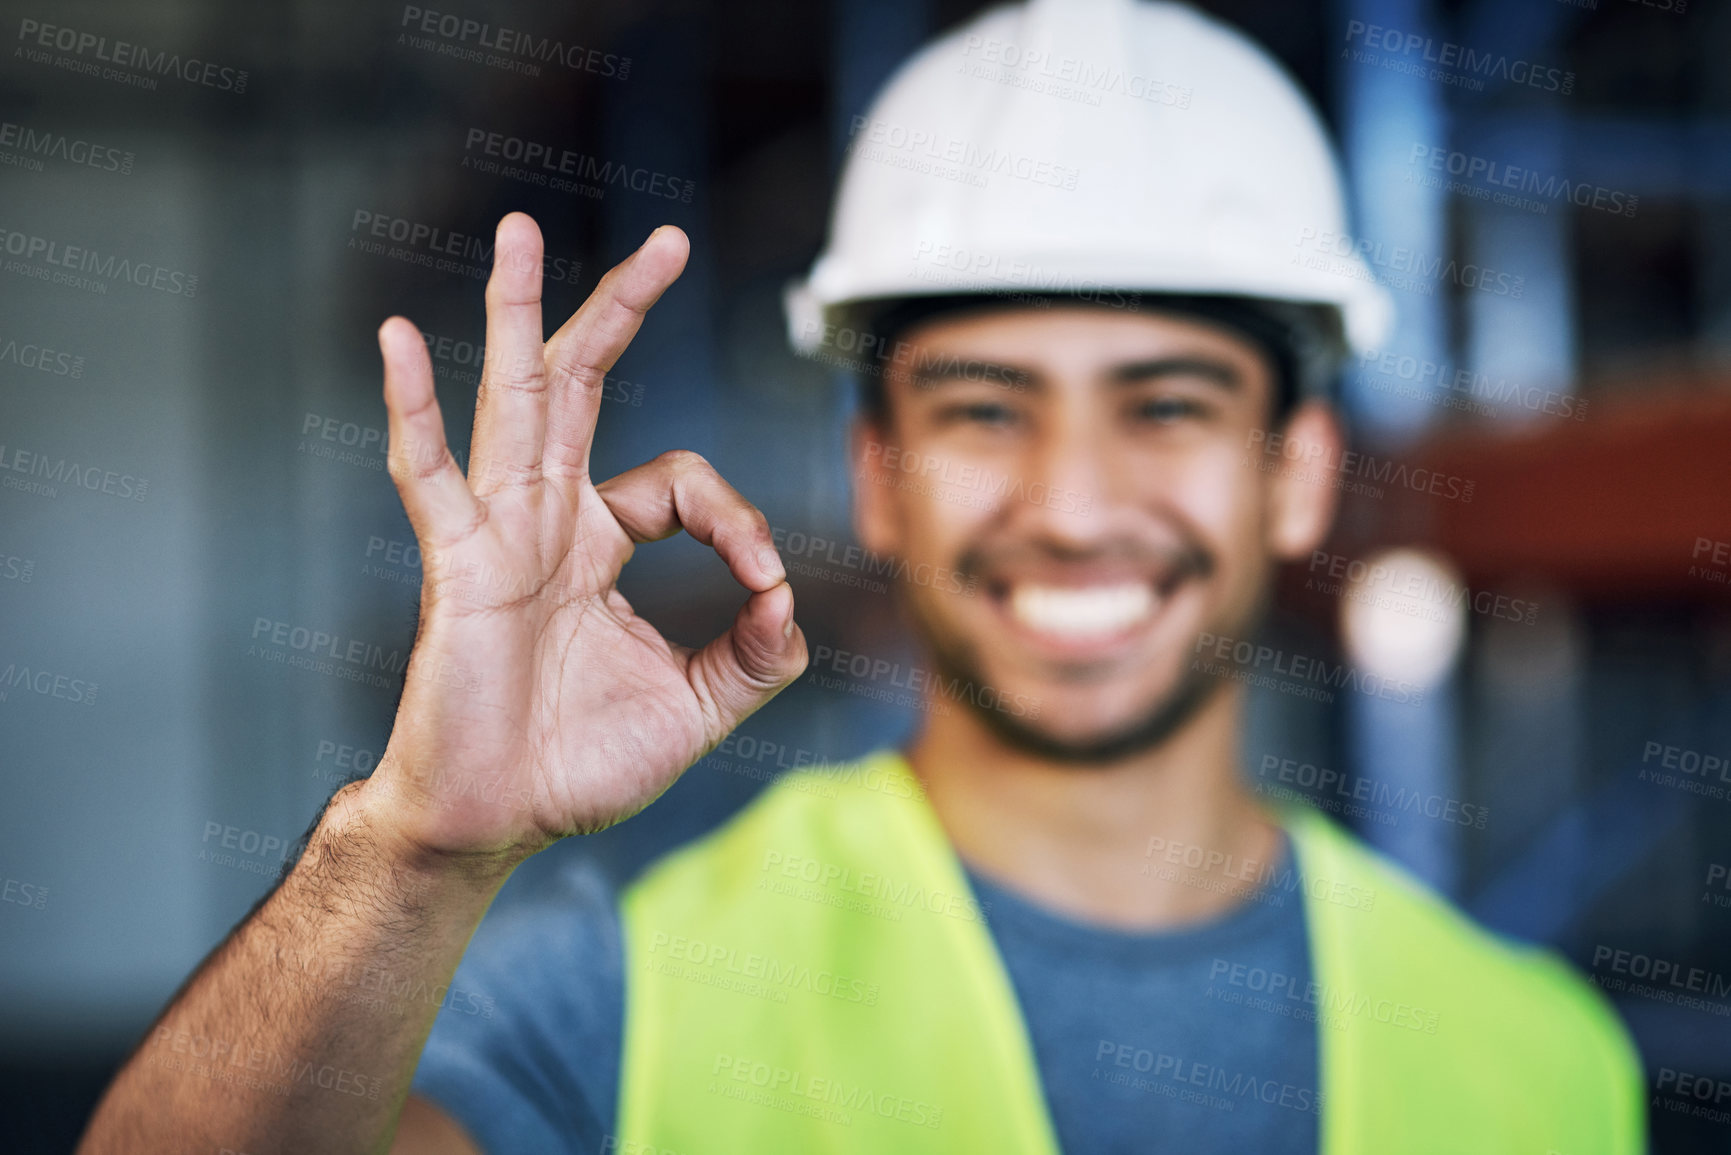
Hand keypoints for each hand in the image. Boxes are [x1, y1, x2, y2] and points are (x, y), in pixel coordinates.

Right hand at [364, 213, 806, 868]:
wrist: (496, 823)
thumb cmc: (578, 767)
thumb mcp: (696, 709)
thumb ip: (755, 656)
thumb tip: (792, 599)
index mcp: (601, 545)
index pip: (682, 482)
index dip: (737, 516)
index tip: (767, 582)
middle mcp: (548, 521)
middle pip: (584, 388)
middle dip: (622, 311)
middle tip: (667, 240)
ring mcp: (497, 533)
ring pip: (512, 400)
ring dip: (518, 314)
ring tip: (519, 232)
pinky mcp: (455, 565)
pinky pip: (428, 474)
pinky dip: (411, 406)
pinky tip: (397, 337)